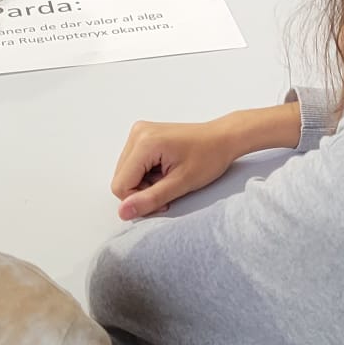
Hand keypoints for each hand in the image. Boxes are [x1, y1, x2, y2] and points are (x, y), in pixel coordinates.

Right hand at [111, 118, 249, 219]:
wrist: (223, 138)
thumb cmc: (209, 157)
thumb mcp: (181, 183)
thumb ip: (150, 199)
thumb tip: (123, 212)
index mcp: (144, 142)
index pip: (120, 185)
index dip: (139, 199)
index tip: (163, 200)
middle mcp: (137, 133)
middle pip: (121, 178)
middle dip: (142, 191)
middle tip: (168, 189)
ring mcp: (139, 132)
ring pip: (126, 173)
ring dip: (145, 183)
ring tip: (168, 179)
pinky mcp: (144, 135)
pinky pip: (133, 164)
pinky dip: (147, 174)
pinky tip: (165, 171)